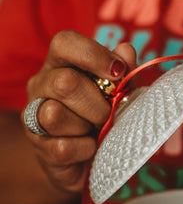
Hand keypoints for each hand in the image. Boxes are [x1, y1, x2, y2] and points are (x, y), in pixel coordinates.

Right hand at [22, 30, 135, 192]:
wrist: (85, 159)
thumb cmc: (100, 118)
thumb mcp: (115, 94)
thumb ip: (122, 75)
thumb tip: (126, 51)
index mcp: (60, 65)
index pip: (64, 43)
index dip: (93, 54)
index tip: (118, 72)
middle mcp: (41, 85)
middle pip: (64, 82)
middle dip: (97, 103)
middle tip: (109, 115)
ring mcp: (34, 117)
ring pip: (55, 115)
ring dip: (86, 126)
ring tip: (95, 131)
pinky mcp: (40, 148)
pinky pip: (63, 147)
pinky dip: (85, 149)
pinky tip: (89, 148)